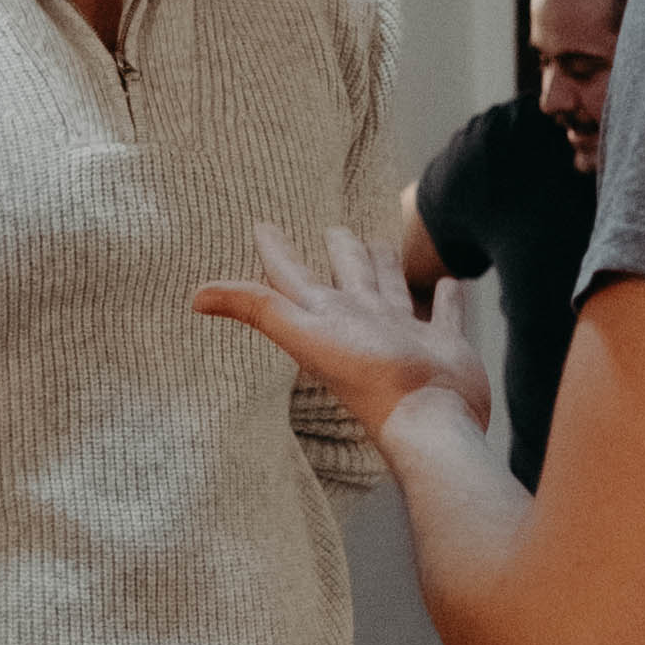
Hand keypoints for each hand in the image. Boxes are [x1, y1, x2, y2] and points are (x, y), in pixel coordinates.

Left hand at [195, 223, 492, 445]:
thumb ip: (255, 307)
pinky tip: (451, 283)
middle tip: (334, 227)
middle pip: (348, 275)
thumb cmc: (368, 379)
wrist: (428, 419)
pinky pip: (446, 313)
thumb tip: (194, 296)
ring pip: (392, 289)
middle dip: (341, 251)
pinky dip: (448, 298)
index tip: (261, 225)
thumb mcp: (302, 334)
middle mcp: (364, 323)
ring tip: (383, 245)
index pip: (293, 276)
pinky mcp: (445, 346)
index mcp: (329, 318)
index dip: (274, 250)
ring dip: (386, 267)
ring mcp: (405, 335)